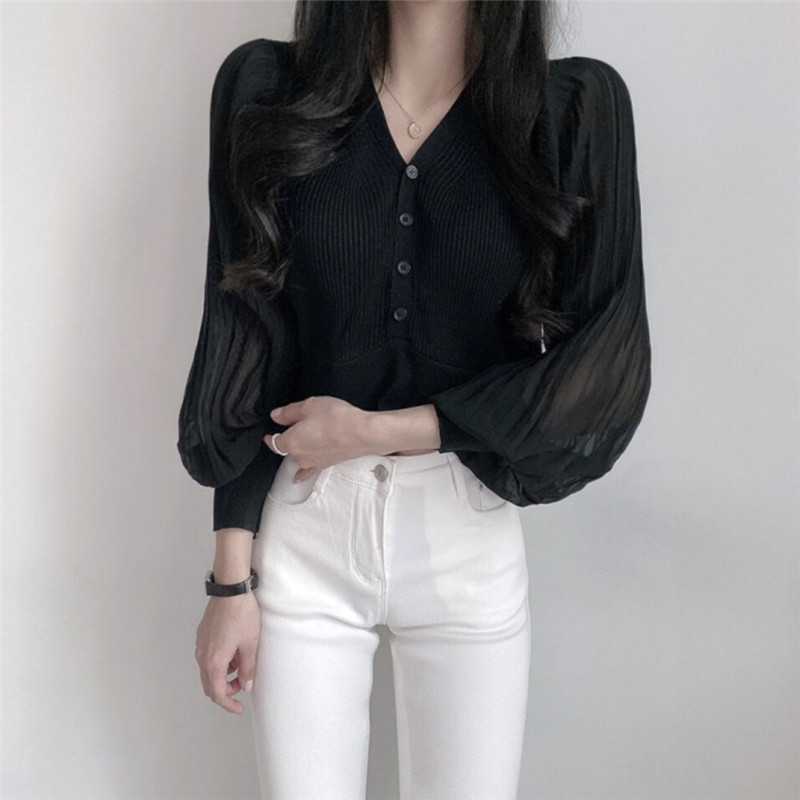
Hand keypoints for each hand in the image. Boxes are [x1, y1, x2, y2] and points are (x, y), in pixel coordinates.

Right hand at [195, 593, 259, 714]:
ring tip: (242, 663)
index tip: (239, 707)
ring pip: (209, 670)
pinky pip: (208, 657)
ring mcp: (201, 645)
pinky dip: (220, 662)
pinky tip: (234, 651)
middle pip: (210, 684)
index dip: (228, 704)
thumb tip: (246, 685)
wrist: (231, 590)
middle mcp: (202, 655)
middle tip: (242, 685)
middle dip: (226, 690)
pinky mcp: (203, 635)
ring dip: (224, 674)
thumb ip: (248, 668)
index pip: (217, 693)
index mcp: (213, 662)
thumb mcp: (250, 644)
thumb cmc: (241, 614)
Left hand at [264, 396, 374, 480]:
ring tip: (304, 440)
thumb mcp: (309, 406)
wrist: (362, 433)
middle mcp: (299, 455)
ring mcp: (312, 462)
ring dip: (298, 450)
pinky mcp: (325, 464)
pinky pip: (308, 471)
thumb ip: (289, 412)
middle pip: (287, 449)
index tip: (268, 435)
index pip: (274, 442)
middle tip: (297, 425)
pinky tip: (299, 478)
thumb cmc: (337, 418)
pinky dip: (302, 474)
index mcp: (291, 441)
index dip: (270, 437)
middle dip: (289, 438)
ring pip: (298, 458)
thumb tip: (276, 416)